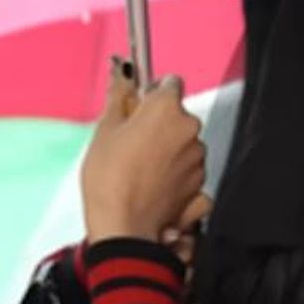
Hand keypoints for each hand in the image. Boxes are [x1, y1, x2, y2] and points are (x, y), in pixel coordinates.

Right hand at [81, 63, 206, 243]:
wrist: (123, 228)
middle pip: (176, 116)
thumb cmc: (110, 182)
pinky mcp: (200, 187)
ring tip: (136, 169)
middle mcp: (189, 131)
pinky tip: (151, 186)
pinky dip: (174, 178)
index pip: (169, 83)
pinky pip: (186, 173)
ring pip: (182, 145)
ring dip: (164, 151)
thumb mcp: (104, 131)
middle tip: (127, 142)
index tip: (136, 105)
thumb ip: (118, 97)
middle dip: (156, 124)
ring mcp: (197, 161)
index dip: (149, 94)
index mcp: (167, 110)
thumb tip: (123, 74)